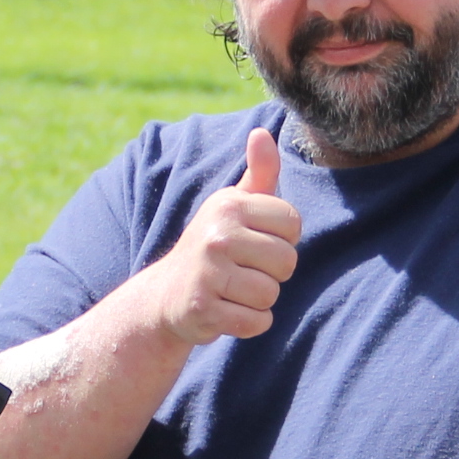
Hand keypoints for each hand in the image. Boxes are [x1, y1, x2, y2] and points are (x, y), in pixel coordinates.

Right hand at [141, 128, 301, 346]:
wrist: (166, 296)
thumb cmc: (214, 246)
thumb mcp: (234, 206)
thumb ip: (258, 173)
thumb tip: (262, 134)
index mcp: (228, 205)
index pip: (293, 224)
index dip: (282, 240)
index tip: (255, 244)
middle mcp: (216, 235)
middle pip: (287, 262)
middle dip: (273, 274)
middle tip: (244, 272)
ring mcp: (207, 273)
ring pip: (271, 295)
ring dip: (259, 301)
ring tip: (234, 292)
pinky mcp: (203, 309)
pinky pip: (256, 323)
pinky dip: (249, 324)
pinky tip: (228, 312)